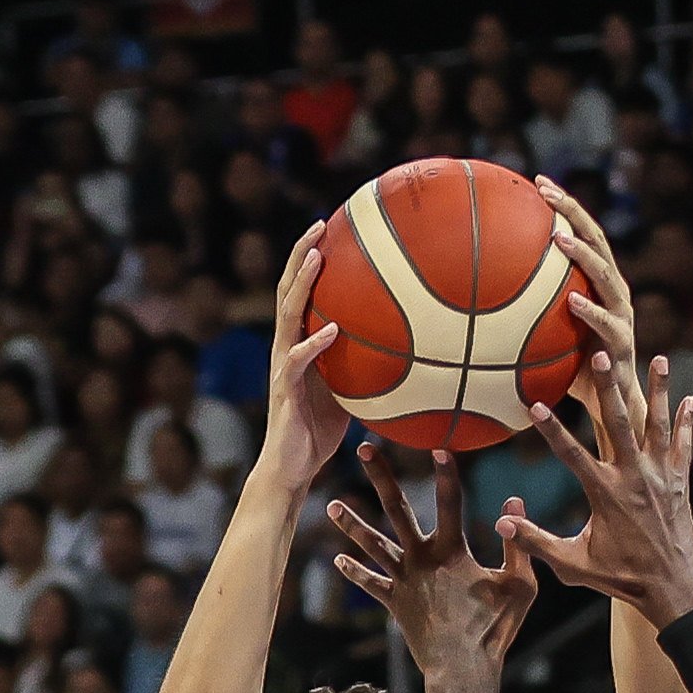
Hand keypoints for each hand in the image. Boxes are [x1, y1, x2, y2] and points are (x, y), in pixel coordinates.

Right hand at [256, 224, 348, 496]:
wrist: (293, 467)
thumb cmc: (320, 430)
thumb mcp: (349, 389)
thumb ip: (364, 365)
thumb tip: (409, 351)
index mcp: (299, 343)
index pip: (301, 291)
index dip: (310, 258)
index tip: (329, 227)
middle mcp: (286, 347)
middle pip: (288, 290)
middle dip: (301, 254)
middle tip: (318, 224)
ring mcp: (283, 366)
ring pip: (287, 316)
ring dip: (301, 285)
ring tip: (317, 258)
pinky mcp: (285, 391)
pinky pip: (298, 362)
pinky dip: (314, 344)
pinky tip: (331, 330)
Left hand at [327, 443, 540, 689]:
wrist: (462, 672)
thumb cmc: (496, 630)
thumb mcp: (520, 587)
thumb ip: (517, 546)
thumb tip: (515, 504)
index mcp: (453, 553)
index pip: (451, 503)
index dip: (447, 474)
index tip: (440, 447)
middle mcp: (421, 560)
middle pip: (397, 510)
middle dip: (381, 477)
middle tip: (365, 448)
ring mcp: (403, 581)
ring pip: (372, 544)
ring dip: (352, 524)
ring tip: (331, 505)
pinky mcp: (394, 602)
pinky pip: (370, 584)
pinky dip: (355, 572)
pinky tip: (337, 560)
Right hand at [502, 352, 692, 621]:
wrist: (674, 589)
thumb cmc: (621, 578)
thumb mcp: (574, 565)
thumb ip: (536, 542)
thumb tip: (501, 523)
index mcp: (606, 494)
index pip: (571, 454)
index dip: (551, 429)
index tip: (533, 402)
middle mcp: (634, 479)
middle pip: (619, 424)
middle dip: (609, 388)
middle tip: (602, 354)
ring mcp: (660, 477)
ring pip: (658, 425)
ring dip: (658, 390)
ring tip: (658, 357)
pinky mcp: (680, 482)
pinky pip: (684, 445)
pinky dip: (686, 421)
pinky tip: (689, 398)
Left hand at [532, 179, 633, 389]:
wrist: (613, 405)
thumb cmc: (574, 368)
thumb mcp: (548, 334)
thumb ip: (526, 313)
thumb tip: (472, 299)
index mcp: (598, 284)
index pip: (584, 234)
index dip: (565, 205)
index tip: (539, 181)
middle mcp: (613, 293)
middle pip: (597, 241)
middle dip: (573, 213)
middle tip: (547, 193)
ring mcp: (621, 317)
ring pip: (606, 276)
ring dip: (583, 255)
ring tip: (560, 238)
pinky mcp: (623, 345)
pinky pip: (606, 324)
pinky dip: (590, 312)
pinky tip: (572, 300)